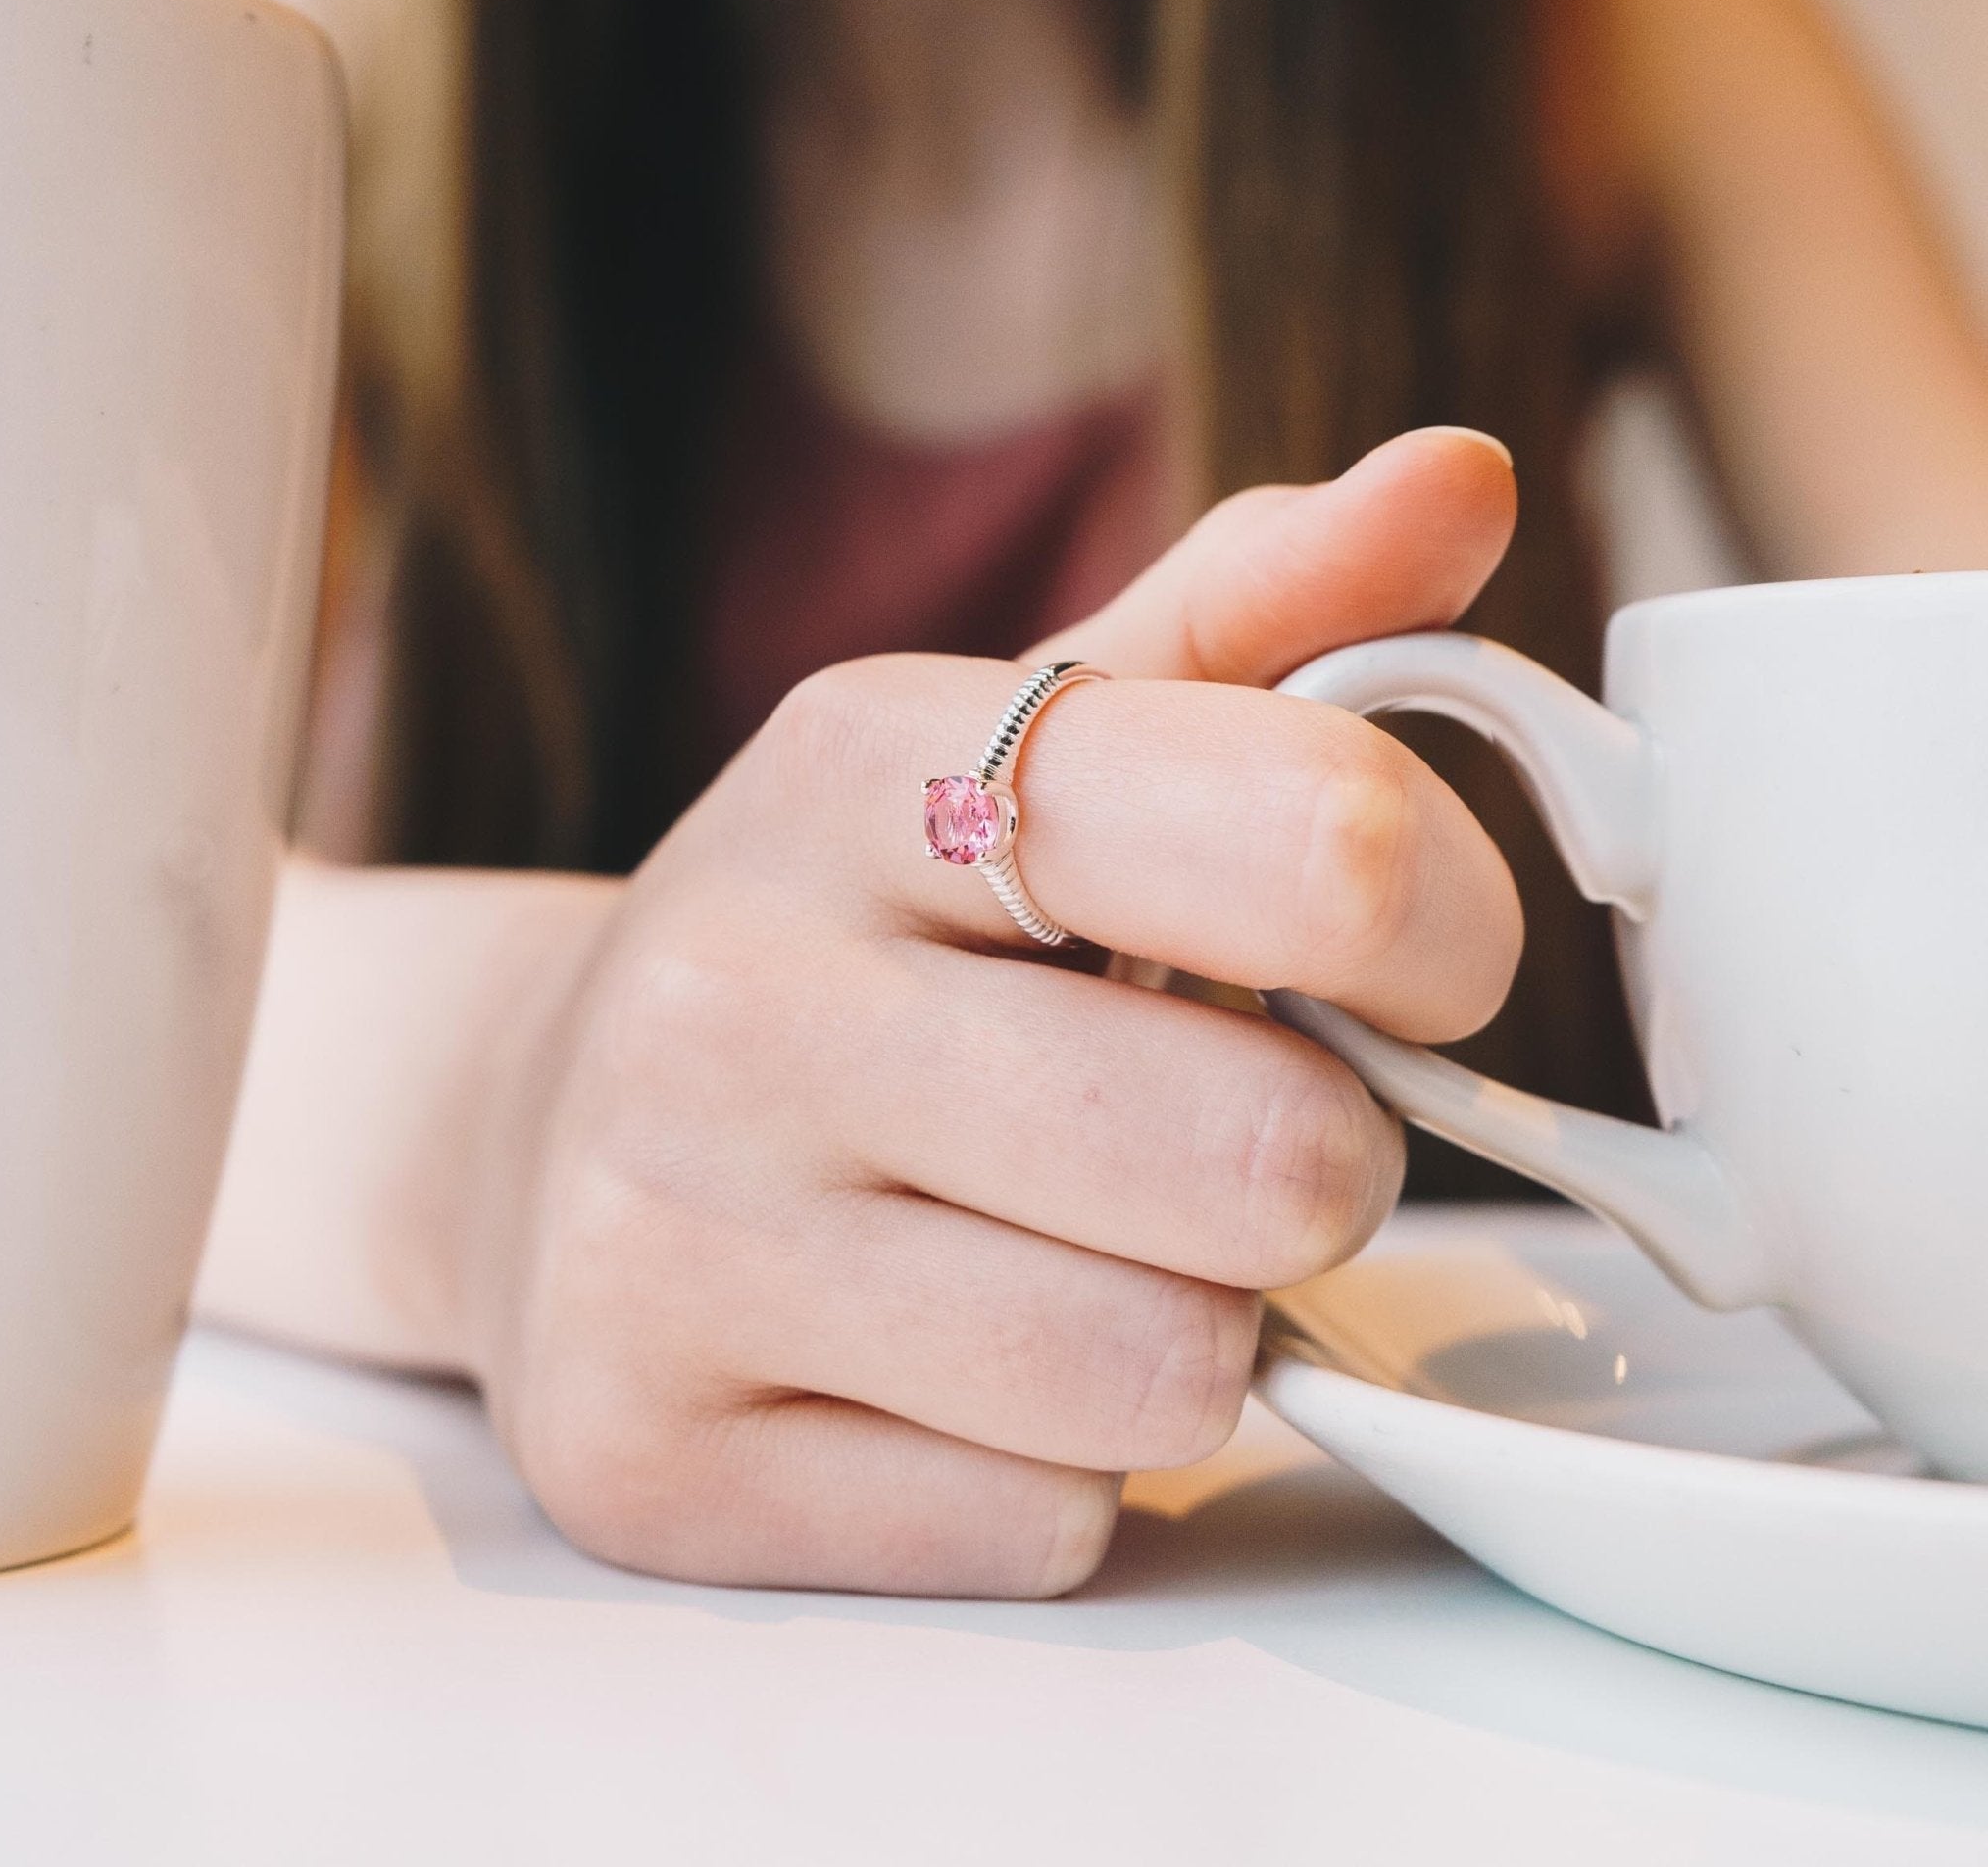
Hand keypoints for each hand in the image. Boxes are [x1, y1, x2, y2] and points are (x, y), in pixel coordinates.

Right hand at [457, 429, 1521, 1594]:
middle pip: (1261, 1155)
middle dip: (1308, 1163)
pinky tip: (945, 1365)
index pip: (1302, 833)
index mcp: (860, 767)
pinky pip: (1040, 1523)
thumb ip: (1259, 618)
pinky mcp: (653, 1463)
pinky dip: (1056, 1462)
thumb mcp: (1024, 737)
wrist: (543, 1130)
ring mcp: (667, 1245)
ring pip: (1163, 1374)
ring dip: (1189, 1327)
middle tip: (1226, 1134)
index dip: (1438, 920)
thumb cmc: (857, 933)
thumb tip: (1460, 479)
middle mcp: (732, 998)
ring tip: (1078, 1248)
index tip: (1417, 964)